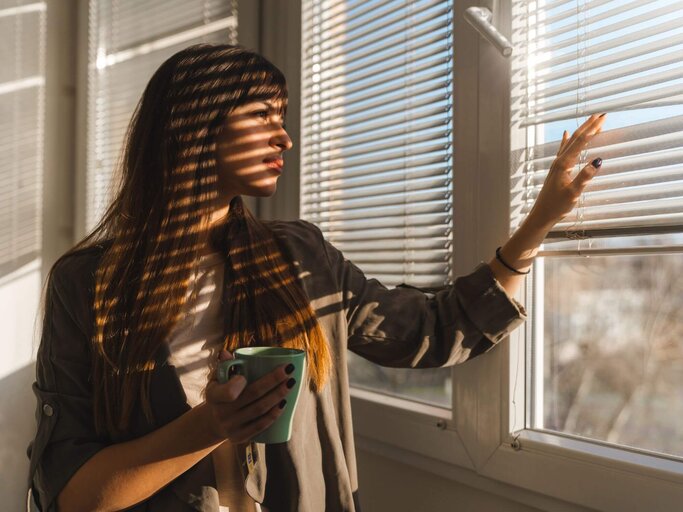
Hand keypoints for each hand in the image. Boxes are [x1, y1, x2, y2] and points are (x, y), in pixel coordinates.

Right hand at [203, 349, 293, 443]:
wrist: (212, 422)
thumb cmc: (220, 393)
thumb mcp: (217, 379)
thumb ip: (224, 366)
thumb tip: (226, 353)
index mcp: (213, 395)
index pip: (229, 390)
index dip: (243, 381)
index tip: (260, 367)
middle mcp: (221, 412)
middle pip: (252, 395)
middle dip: (273, 381)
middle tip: (289, 369)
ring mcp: (230, 427)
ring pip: (259, 410)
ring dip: (278, 396)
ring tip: (291, 383)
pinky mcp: (239, 437)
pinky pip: (259, 426)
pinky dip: (273, 415)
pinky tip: (284, 404)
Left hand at [527, 113, 606, 230]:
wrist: (541, 215)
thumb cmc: (556, 206)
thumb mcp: (573, 193)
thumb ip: (584, 177)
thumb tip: (598, 161)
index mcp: (564, 164)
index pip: (581, 142)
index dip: (592, 129)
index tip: (603, 118)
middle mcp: (559, 161)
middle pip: (576, 138)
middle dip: (589, 126)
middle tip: (602, 114)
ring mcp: (556, 165)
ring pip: (571, 143)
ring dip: (581, 131)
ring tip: (591, 122)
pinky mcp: (556, 170)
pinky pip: (563, 150)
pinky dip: (567, 140)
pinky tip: (566, 134)